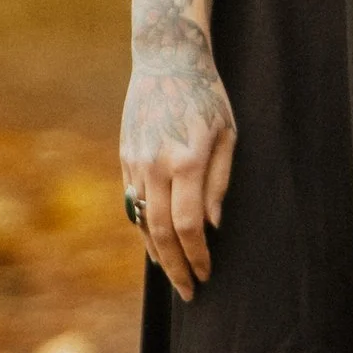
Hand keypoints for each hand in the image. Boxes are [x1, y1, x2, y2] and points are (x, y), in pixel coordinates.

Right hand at [122, 34, 238, 300]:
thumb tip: (212, 226)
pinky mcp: (124, 157)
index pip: (188, 225)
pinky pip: (132, 204)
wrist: (166, 59)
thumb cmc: (207, 96)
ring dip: (158, 254)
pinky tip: (156, 245)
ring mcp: (135, 163)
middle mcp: (155, 166)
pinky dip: (144, 229)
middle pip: (161, 233)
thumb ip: (219, 182)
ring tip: (174, 275)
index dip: (198, 256)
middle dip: (176, 268)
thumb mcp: (227, 134)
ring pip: (142, 222)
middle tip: (189, 292)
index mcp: (186, 160)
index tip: (207, 274)